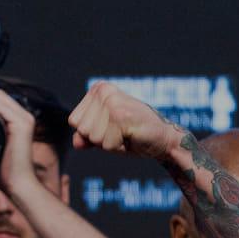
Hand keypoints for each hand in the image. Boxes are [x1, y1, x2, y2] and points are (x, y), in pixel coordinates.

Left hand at [69, 81, 183, 159]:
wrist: (164, 139)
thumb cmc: (132, 136)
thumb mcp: (103, 135)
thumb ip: (85, 136)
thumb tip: (76, 142)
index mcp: (98, 89)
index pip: (74, 121)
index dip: (91, 133)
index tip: (112, 127)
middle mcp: (104, 91)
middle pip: (82, 130)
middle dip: (100, 139)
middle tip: (121, 132)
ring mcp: (112, 102)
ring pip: (93, 138)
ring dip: (110, 143)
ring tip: (126, 134)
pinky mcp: (121, 116)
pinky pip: (107, 145)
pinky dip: (119, 148)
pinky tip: (132, 137)